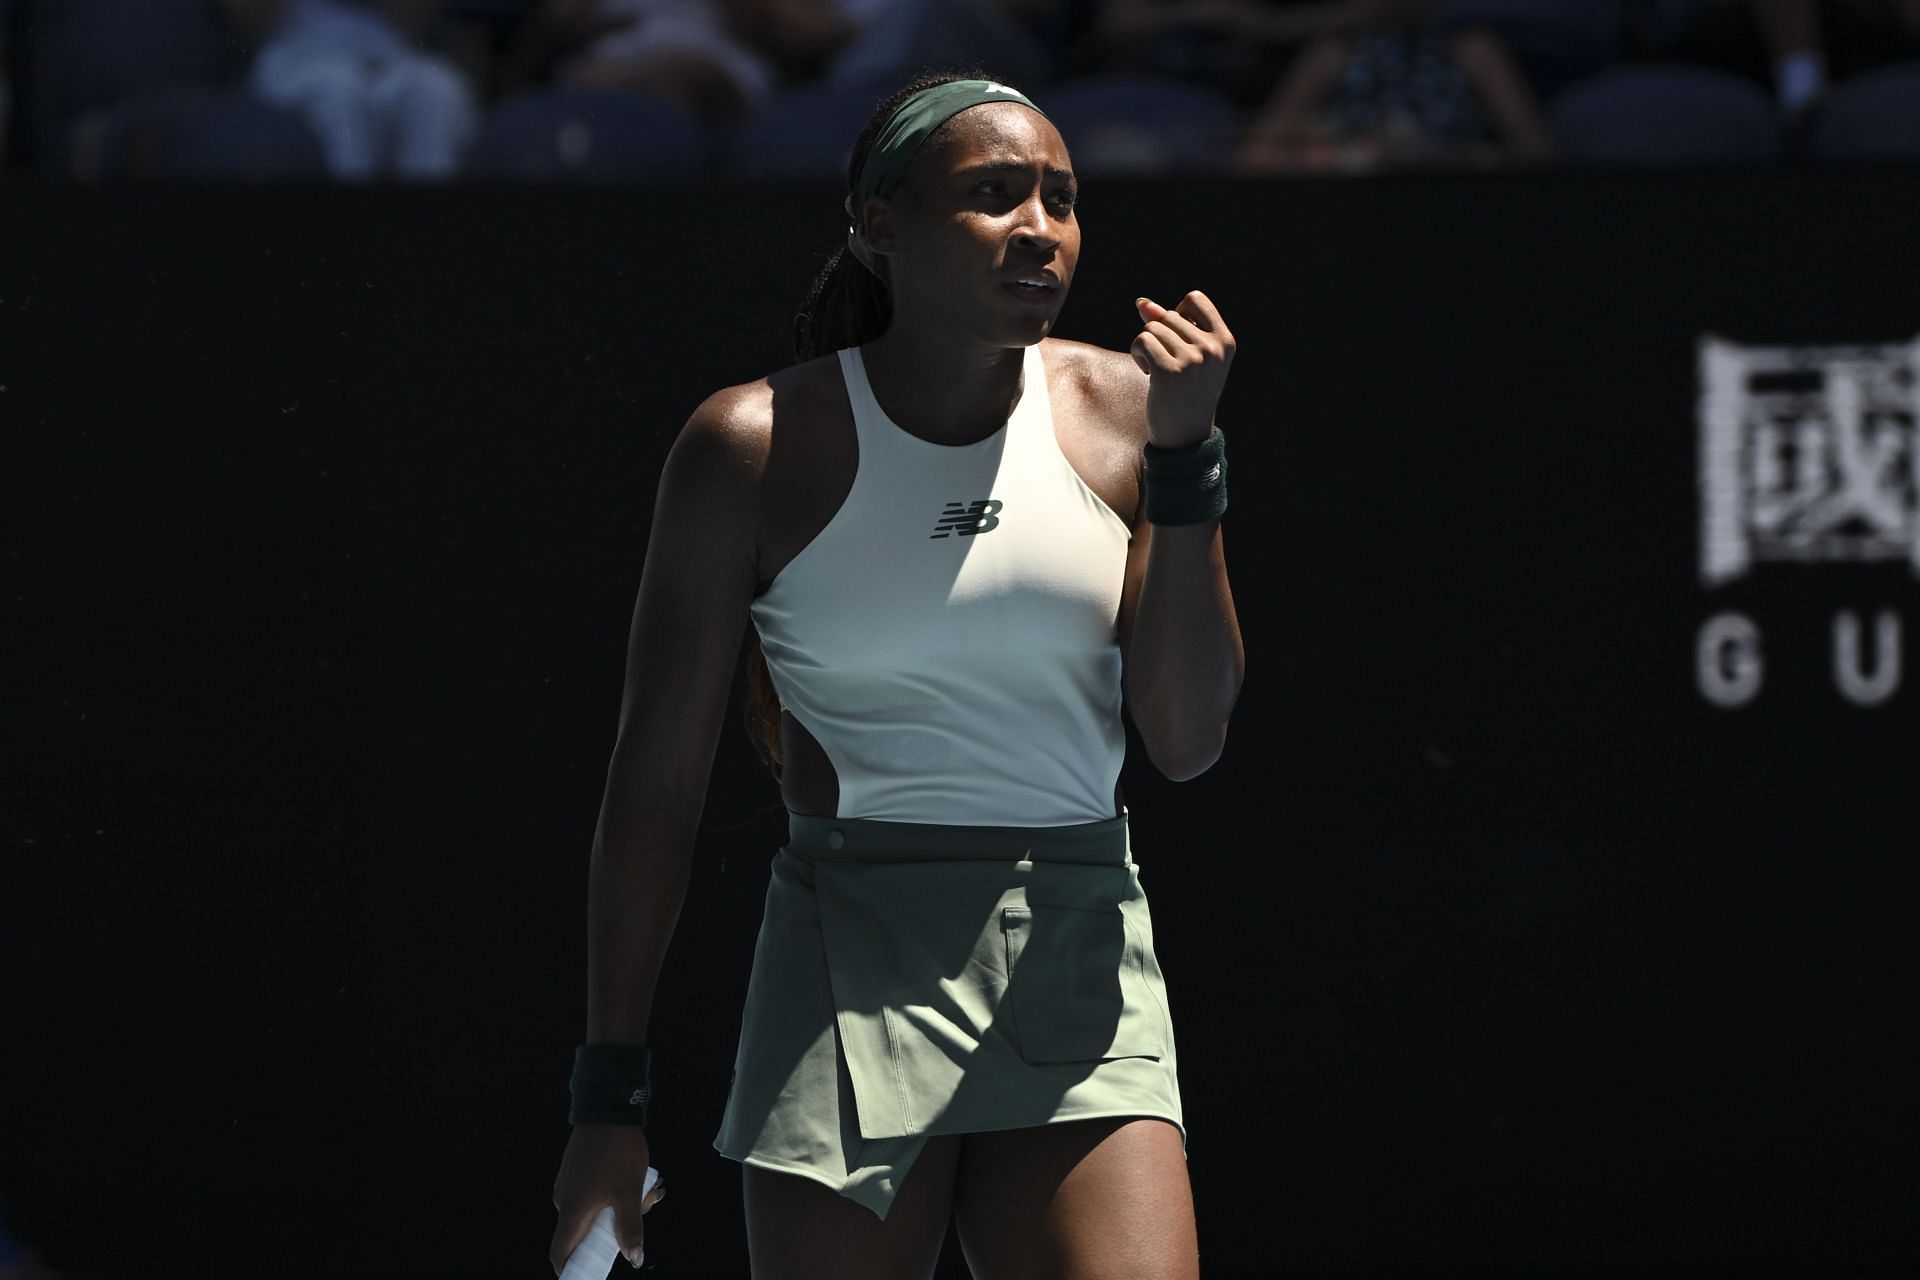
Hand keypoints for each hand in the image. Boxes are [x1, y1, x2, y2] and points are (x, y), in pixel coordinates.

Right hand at [551, 1125, 664, 1273]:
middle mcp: (564, 1201)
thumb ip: (630, 1228)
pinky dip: (614, 1194)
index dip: (572, 1269)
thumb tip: (634, 1259)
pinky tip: (637, 1180)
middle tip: (645, 1208)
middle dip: (617, 1229)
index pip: (561, 1253)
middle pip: (586, 1232)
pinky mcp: (576, 1172)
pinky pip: (594, 1194)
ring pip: (595, 1210)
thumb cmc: (617, 1153)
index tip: (590, 1273)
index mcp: (573, 1212)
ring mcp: (569, 1185)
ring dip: (621, 1208)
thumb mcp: (629, 1193)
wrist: (607, 1109)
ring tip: (648, 1189)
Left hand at [1130, 292, 1235, 447]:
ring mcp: (1193, 359)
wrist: (1186, 436)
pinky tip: (1149, 374)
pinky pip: (1142, 341)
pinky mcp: (1170, 371)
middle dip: (1159, 336)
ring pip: (1152, 328)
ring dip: (1146, 347)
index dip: (1177, 313)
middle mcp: (1212, 348)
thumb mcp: (1187, 356)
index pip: (1195, 299)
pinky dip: (1138, 355)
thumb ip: (1167, 326)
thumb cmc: (1186, 393)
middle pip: (1168, 316)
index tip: (1177, 339)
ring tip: (1158, 370)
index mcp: (1225, 341)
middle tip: (1168, 364)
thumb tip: (1141, 302)